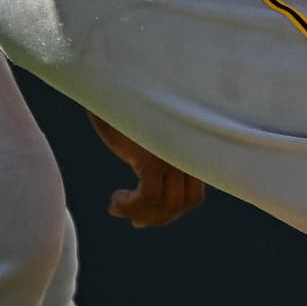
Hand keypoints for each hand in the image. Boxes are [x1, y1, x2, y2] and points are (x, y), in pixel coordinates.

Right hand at [92, 117, 206, 228]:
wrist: (112, 86)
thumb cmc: (126, 109)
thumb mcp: (146, 139)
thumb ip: (155, 166)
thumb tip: (144, 208)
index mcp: (193, 149)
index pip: (194, 196)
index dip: (172, 213)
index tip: (144, 219)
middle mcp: (190, 153)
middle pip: (184, 204)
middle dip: (156, 218)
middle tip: (132, 220)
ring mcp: (175, 156)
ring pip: (167, 205)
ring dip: (139, 214)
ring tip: (117, 207)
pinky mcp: (154, 157)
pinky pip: (148, 197)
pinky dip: (131, 206)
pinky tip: (115, 201)